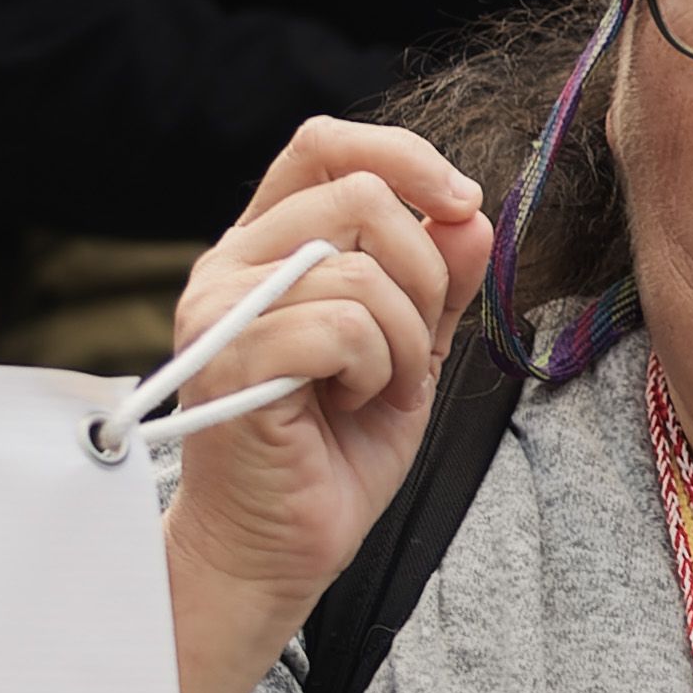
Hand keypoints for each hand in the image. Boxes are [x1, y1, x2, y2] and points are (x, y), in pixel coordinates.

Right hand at [162, 118, 492, 692]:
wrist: (281, 546)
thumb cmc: (334, 451)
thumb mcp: (410, 352)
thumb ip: (439, 283)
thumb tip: (471, 217)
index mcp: (267, 243)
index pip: (325, 145)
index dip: (404, 158)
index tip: (462, 205)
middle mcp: (232, 262)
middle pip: (359, 198)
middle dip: (423, 276)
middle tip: (415, 348)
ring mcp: (221, 309)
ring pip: (361, 272)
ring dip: (403, 343)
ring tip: (375, 391)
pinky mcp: (228, 359)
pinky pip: (342, 329)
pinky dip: (374, 372)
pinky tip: (348, 408)